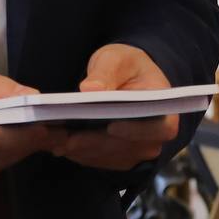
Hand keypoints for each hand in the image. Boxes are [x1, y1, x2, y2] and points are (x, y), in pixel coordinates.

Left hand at [56, 43, 179, 171]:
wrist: (124, 78)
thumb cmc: (126, 66)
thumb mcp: (116, 59)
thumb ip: (105, 72)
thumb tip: (90, 89)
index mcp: (164, 112)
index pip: (158, 128)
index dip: (136, 131)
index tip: (111, 126)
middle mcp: (154, 138)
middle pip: (127, 147)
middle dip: (95, 142)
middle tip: (66, 137)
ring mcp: (136, 152)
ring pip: (108, 156)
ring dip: (81, 149)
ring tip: (55, 139)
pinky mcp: (117, 158)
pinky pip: (97, 160)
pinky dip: (78, 152)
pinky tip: (59, 142)